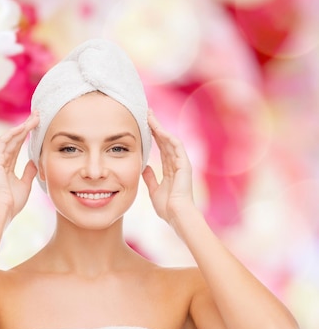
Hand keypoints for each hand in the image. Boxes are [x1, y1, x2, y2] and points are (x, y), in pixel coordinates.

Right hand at [0, 112, 39, 220]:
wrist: (4, 210)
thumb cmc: (13, 202)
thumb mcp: (25, 184)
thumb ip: (29, 172)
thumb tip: (34, 162)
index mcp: (7, 166)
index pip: (18, 145)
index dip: (27, 134)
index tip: (38, 124)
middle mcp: (1, 161)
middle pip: (15, 138)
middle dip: (26, 126)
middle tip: (37, 115)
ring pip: (10, 138)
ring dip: (22, 127)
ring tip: (34, 118)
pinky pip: (3, 143)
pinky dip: (12, 134)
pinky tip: (22, 127)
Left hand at [142, 110, 195, 224]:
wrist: (177, 215)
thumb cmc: (167, 208)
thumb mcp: (153, 190)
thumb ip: (150, 178)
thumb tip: (144, 167)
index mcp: (170, 169)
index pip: (161, 148)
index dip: (153, 136)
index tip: (144, 125)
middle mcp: (176, 164)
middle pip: (165, 140)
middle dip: (155, 126)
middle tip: (146, 113)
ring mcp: (181, 163)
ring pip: (170, 140)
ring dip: (159, 127)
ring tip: (149, 115)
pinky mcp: (184, 165)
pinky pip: (177, 147)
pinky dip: (168, 137)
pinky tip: (159, 129)